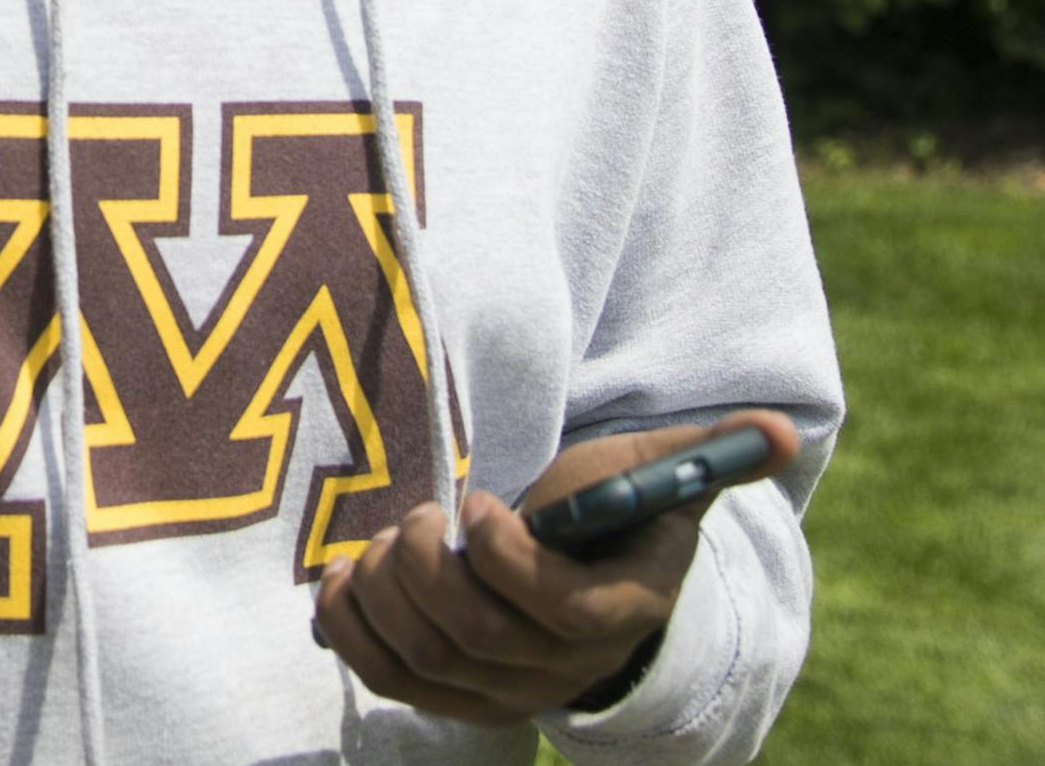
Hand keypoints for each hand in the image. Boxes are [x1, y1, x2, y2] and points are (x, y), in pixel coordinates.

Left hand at [311, 410, 798, 724]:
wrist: (574, 574)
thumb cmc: (611, 512)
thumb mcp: (659, 472)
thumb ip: (711, 451)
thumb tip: (780, 432)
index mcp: (623, 609)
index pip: (567, 613)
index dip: (511, 561)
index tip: (478, 503)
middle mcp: (565, 666)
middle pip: (480, 637)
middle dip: (430, 567)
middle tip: (424, 517)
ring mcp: (505, 690)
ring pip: (428, 657)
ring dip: (388, 590)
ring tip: (388, 541)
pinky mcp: (450, 693)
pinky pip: (390, 680)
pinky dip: (353, 629)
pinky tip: (344, 579)